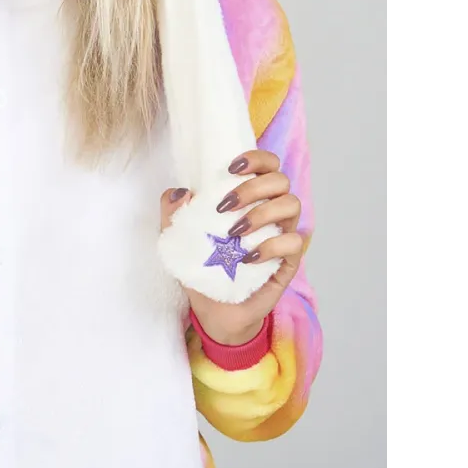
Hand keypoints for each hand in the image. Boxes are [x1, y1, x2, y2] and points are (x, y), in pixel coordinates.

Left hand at [160, 150, 302, 344]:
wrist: (214, 310)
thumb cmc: (201, 266)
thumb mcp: (177, 237)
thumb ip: (172, 212)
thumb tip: (180, 192)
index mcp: (249, 196)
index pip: (267, 163)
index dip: (256, 158)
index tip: (231, 168)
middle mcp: (270, 209)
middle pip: (281, 179)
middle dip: (253, 187)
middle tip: (224, 206)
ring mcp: (282, 234)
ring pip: (292, 204)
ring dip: (262, 212)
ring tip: (234, 232)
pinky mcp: (289, 261)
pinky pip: (294, 242)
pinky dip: (271, 245)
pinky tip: (247, 257)